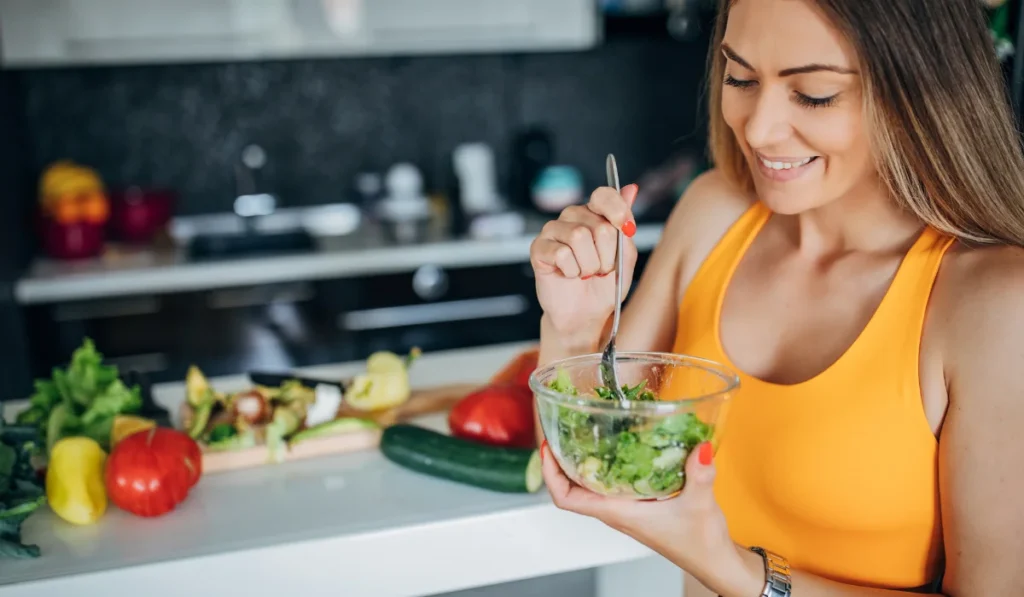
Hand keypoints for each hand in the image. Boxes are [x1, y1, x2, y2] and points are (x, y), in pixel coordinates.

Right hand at [529, 184, 639, 344]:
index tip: (627, 231)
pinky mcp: (538, 248)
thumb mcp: (626, 256)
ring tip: (584, 272)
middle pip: (599, 225)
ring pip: (579, 237)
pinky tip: (568, 275)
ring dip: (589, 265)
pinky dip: (572, 271)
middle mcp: (573, 217)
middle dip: (607, 255)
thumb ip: (625, 225)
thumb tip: (631, 189)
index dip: (618, 211)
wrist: (585, 314)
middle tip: (601, 268)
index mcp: (595, 214)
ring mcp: (553, 230)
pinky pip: (562, 254)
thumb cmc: (604, 285)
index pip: (604, 195)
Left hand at [539, 440, 760, 596]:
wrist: (716, 563)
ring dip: (581, 463)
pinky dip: (606, 466)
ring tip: (582, 433)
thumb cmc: (702, 543)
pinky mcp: (640, 506)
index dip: (551, 474)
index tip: (548, 448)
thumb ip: (700, 475)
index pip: (567, 499)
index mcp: (619, 513)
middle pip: (572, 488)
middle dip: (561, 461)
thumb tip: (699, 448)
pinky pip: (611, 485)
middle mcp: (617, 512)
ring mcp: (627, 510)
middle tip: (561, 430)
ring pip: (590, 486)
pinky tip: (618, 447)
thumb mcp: (701, 505)